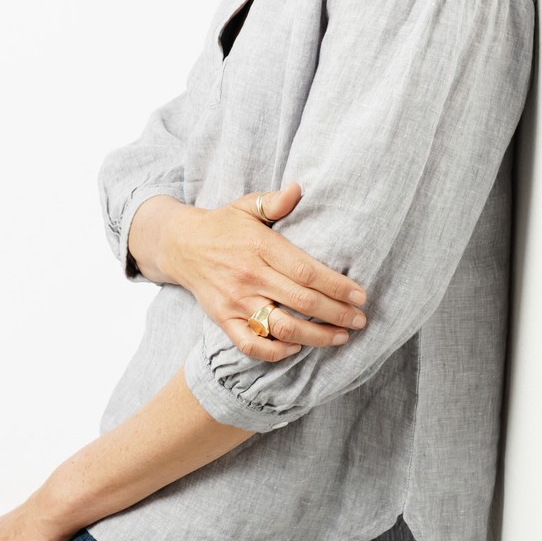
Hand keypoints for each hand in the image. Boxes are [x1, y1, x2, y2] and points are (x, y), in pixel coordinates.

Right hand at [161, 181, 368, 360]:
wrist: (180, 245)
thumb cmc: (223, 225)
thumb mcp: (247, 206)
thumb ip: (274, 201)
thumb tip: (298, 188)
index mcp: (260, 247)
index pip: (306, 271)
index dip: (337, 286)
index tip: (361, 296)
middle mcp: (249, 276)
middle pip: (302, 301)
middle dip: (337, 314)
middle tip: (360, 321)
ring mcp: (235, 301)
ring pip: (281, 327)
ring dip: (315, 337)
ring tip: (339, 338)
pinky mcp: (222, 319)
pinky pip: (250, 344)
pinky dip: (275, 352)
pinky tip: (296, 347)